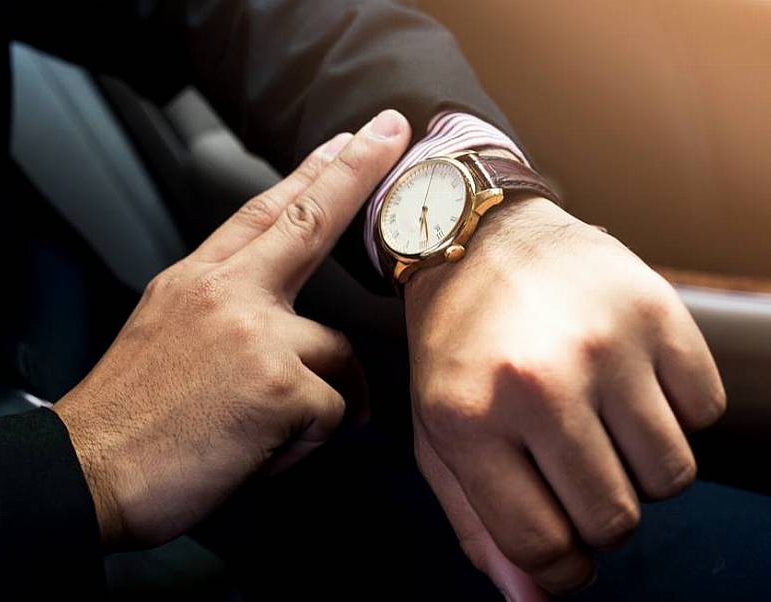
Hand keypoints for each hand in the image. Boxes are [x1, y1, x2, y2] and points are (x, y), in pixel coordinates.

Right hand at [55, 110, 412, 549]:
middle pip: (308, 220)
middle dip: (355, 170)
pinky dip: (305, 442)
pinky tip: (257, 451)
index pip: (260, 213)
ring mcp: (256, 334)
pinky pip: (334, 410)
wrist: (88, 471)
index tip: (344, 142)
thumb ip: (219, 311)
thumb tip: (275, 319)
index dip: (308, 174)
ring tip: (261, 434)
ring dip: (316, 399)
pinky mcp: (281, 385)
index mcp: (195, 282)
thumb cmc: (126, 419)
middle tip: (390, 129)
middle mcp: (226, 294)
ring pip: (337, 353)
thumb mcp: (161, 334)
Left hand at [406, 197, 725, 598]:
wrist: (479, 237)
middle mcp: (537, 383)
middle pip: (615, 521)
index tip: (560, 546)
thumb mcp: (438, 434)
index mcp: (469, 418)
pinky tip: (626, 381)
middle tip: (575, 473)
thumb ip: (480, 524)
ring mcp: (605, 345)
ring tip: (601, 425)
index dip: (559, 567)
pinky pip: (703, 413)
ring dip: (641, 468)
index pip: (544, 548)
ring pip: (671, 476)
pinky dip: (673, 413)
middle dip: (600, 517)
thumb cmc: (456, 348)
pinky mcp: (658, 313)